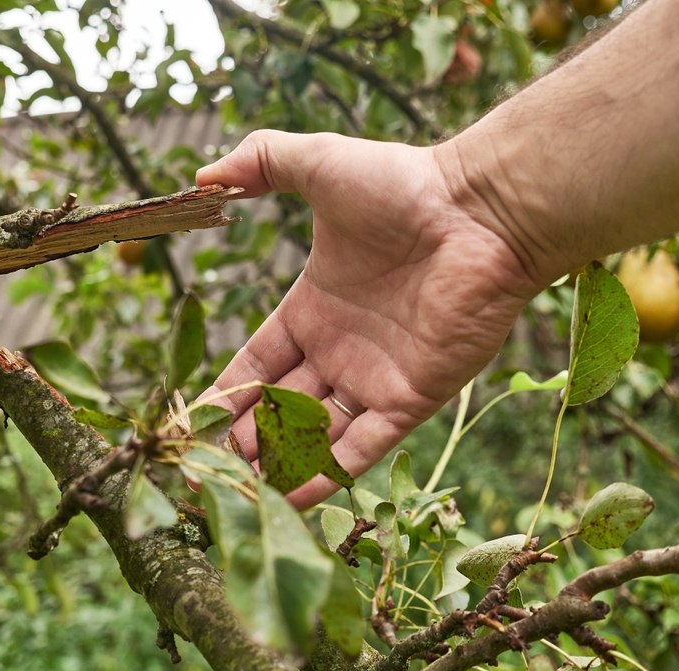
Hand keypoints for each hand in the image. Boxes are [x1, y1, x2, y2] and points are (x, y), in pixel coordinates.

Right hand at [196, 130, 542, 508]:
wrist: (481, 212)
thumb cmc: (403, 187)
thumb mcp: (316, 163)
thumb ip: (260, 161)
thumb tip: (201, 174)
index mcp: (313, 308)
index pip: (259, 361)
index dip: (229, 391)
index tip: (197, 420)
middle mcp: (340, 349)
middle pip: (281, 406)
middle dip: (247, 438)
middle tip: (212, 468)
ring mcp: (375, 378)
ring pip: (315, 434)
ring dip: (279, 464)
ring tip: (241, 494)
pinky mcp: (411, 399)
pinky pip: (361, 447)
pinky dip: (328, 475)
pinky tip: (290, 500)